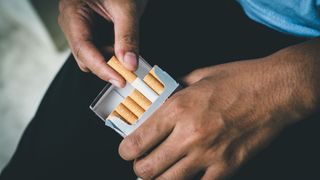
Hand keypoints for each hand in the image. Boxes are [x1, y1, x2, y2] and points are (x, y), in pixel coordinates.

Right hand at [58, 0, 147, 86]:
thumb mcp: (126, 8)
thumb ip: (128, 36)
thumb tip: (130, 64)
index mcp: (73, 12)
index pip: (84, 49)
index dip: (102, 68)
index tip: (121, 79)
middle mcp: (72, 23)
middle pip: (85, 57)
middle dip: (107, 66)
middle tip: (129, 69)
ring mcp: (79, 28)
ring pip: (91, 56)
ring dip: (110, 61)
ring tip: (126, 52)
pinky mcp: (89, 32)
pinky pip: (97, 50)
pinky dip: (111, 55)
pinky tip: (121, 49)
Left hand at [118, 43, 318, 178]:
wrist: (275, 90)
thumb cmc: (239, 80)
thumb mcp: (199, 76)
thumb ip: (175, 91)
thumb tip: (160, 100)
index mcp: (178, 109)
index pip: (137, 140)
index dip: (126, 150)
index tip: (127, 150)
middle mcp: (189, 134)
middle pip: (147, 168)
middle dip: (139, 168)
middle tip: (141, 163)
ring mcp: (208, 154)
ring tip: (158, 173)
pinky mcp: (227, 166)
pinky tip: (186, 176)